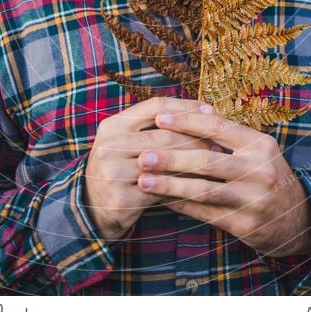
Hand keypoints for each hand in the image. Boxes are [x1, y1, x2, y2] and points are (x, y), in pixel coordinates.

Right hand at [83, 96, 219, 241]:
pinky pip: (162, 190)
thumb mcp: (127, 139)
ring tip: (214, 164)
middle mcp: (110, 146)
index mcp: (113, 125)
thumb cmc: (120, 166)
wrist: (91, 206)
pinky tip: (199, 186)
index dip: (186, 106)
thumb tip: (205, 112)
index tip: (211, 111)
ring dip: (194, 164)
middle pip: (165, 134)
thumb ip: (155, 125)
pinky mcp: (123, 200)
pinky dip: (183, 187)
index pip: (155, 105)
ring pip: (166, 164)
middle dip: (196, 139)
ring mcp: (113, 174)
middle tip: (219, 144)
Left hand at [136, 103, 310, 257]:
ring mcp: (253, 200)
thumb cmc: (266, 174)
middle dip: (172, 157)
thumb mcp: (257, 151)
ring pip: (204, 190)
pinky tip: (160, 200)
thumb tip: (185, 115)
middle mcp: (258, 170)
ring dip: (170, 185)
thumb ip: (227, 136)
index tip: (160, 118)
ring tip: (144, 181)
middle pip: (208, 160)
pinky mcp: (246, 225)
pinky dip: (181, 206)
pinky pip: (206, 214)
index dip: (187, 122)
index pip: (218, 127)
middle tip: (144, 154)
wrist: (298, 217)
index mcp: (259, 145)